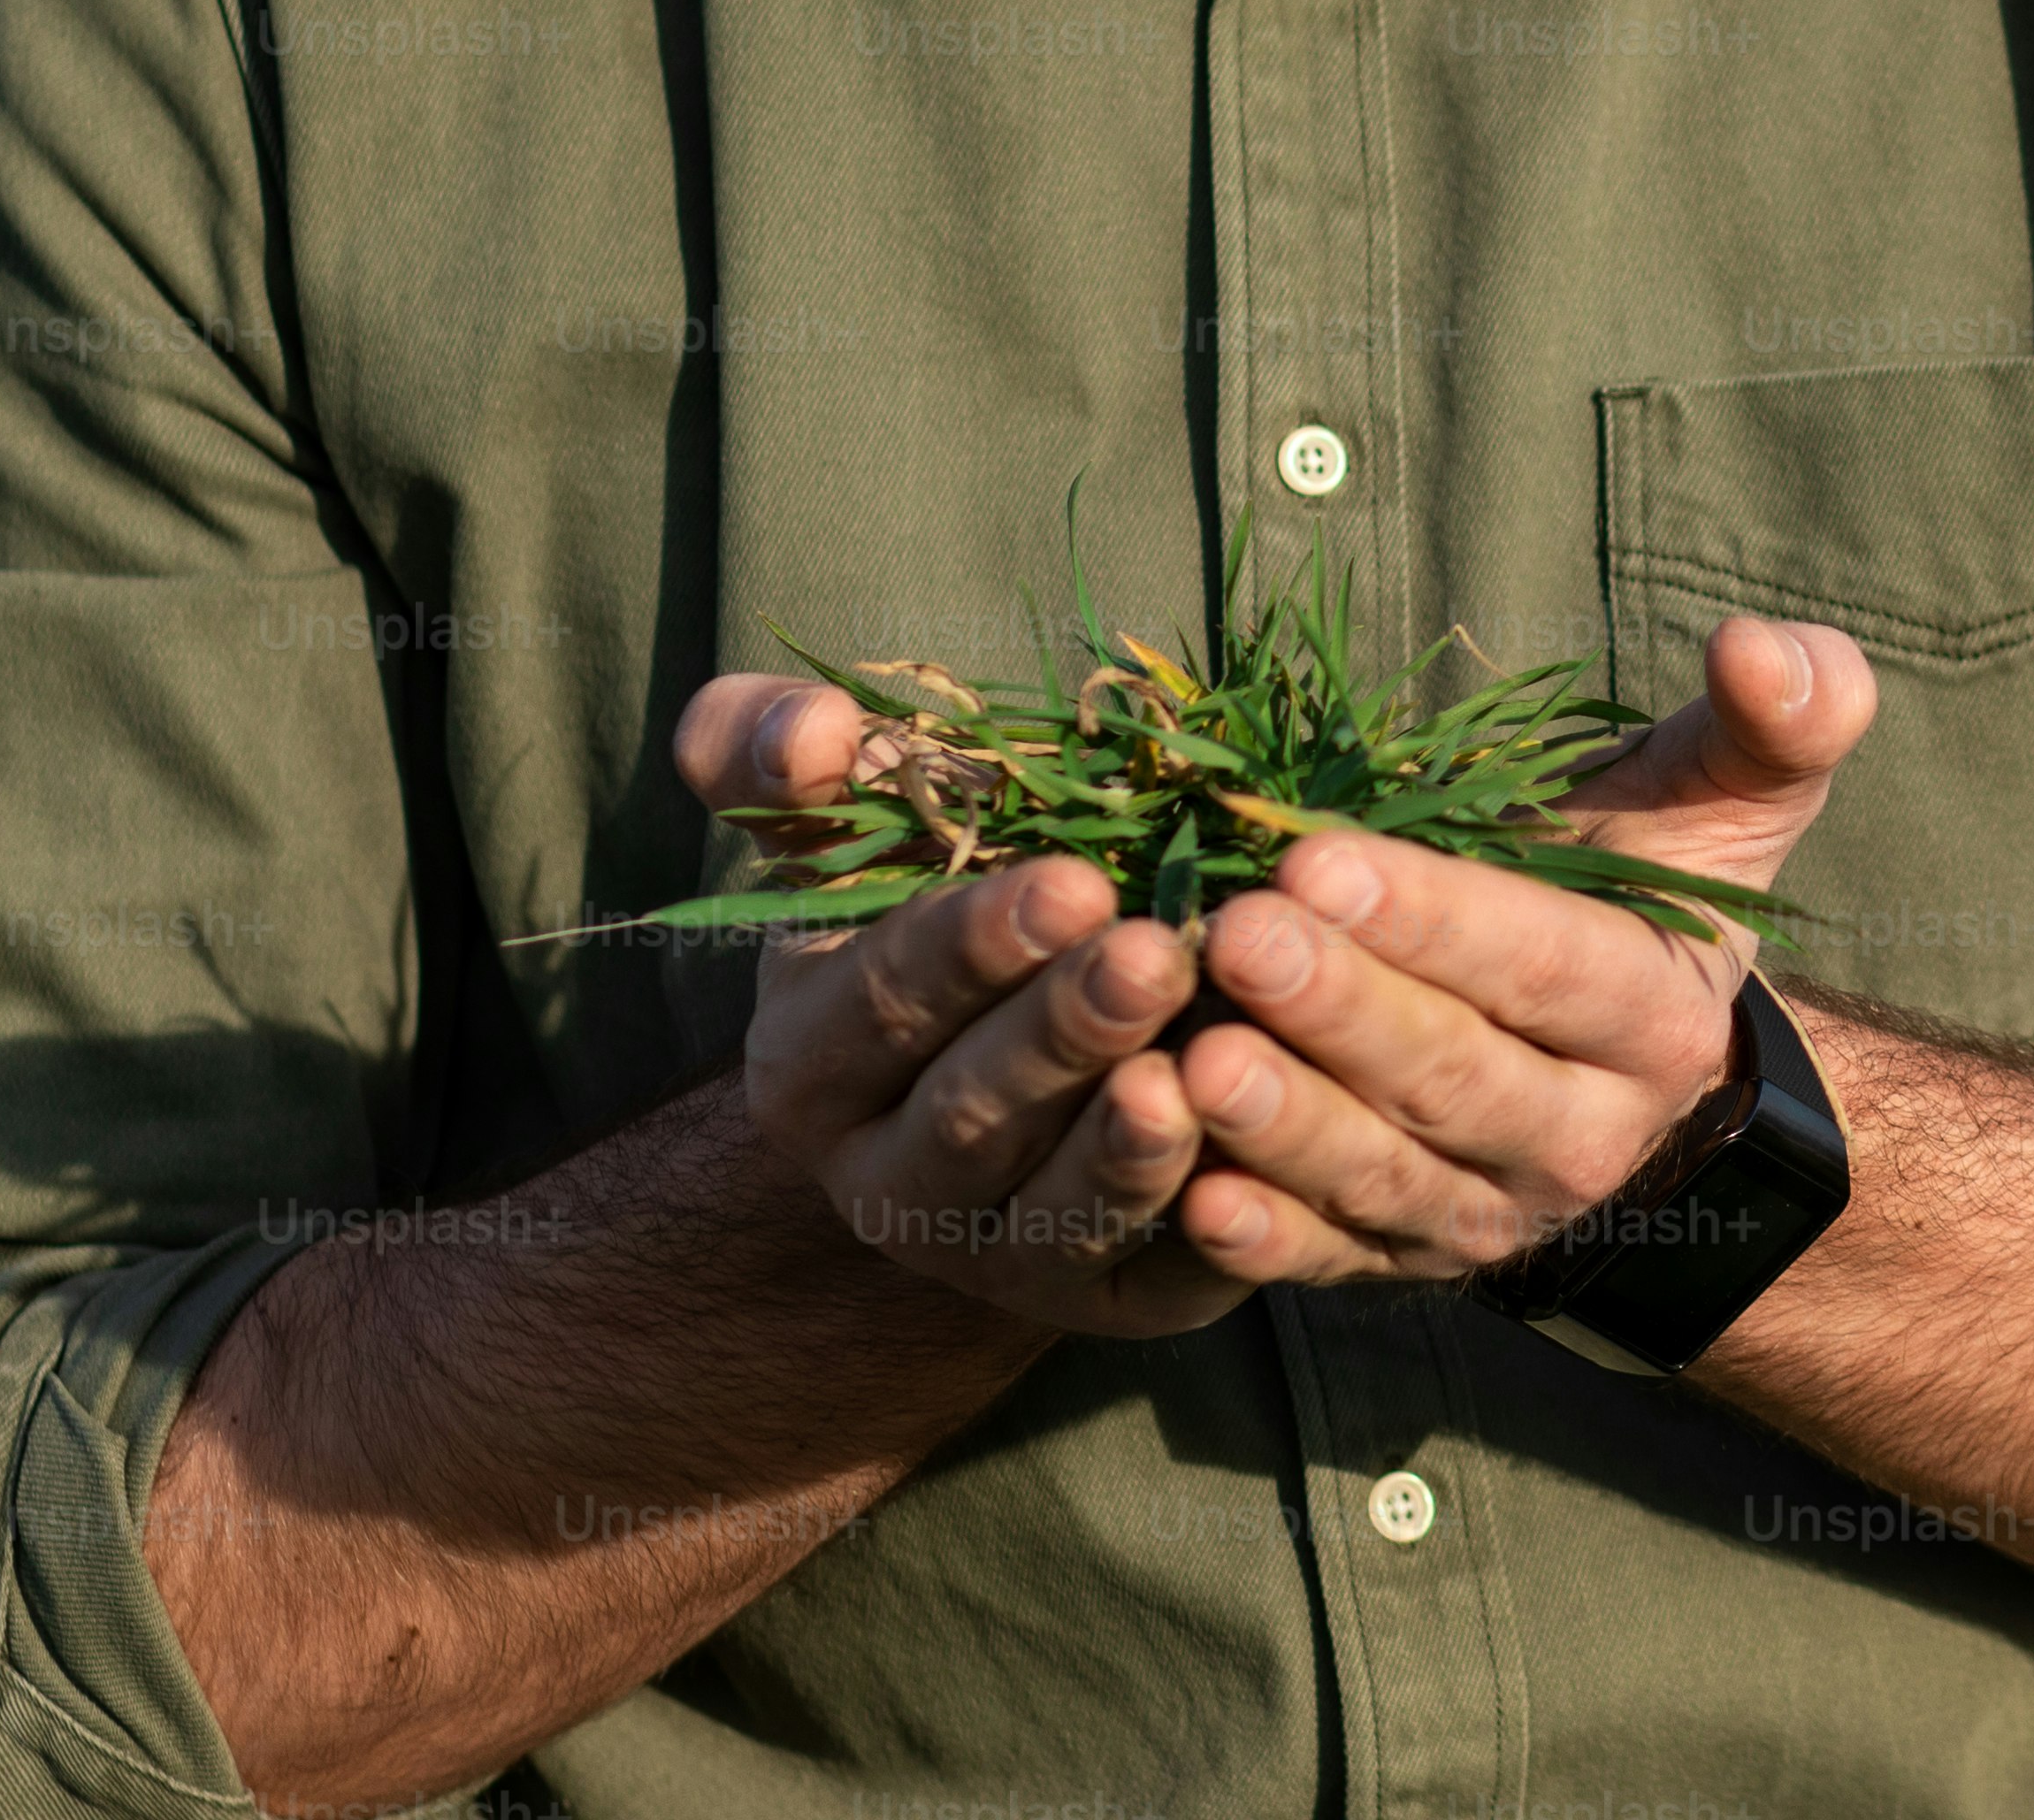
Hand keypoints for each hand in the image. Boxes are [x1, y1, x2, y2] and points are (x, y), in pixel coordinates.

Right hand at [670, 672, 1248, 1336]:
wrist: (1015, 1065)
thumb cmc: (934, 908)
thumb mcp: (842, 825)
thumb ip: (783, 758)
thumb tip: (817, 730)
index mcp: (811, 1063)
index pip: (881, 1002)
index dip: (972, 946)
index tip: (1072, 882)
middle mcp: (884, 1183)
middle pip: (971, 1113)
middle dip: (1065, 1031)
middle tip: (1159, 952)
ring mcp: (993, 1258)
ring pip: (1053, 1214)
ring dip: (1123, 1149)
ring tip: (1192, 1077)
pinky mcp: (1105, 1303)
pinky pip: (1152, 1281)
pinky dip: (1202, 1235)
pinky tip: (1251, 1170)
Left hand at [1165, 611, 1872, 1289]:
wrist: (1627, 1065)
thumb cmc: (1648, 892)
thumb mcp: (1726, 803)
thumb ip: (1776, 721)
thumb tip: (1763, 647)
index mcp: (1660, 1019)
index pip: (1548, 965)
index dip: (1436, 918)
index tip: (1318, 856)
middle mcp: (1585, 1136)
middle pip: (1454, 1077)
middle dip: (1342, 1010)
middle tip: (1234, 936)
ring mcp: (1488, 1211)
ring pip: (1383, 1177)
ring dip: (1285, 1128)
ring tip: (1191, 1063)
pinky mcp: (1400, 1262)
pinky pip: (1327, 1260)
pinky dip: (1260, 1241)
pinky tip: (1193, 1196)